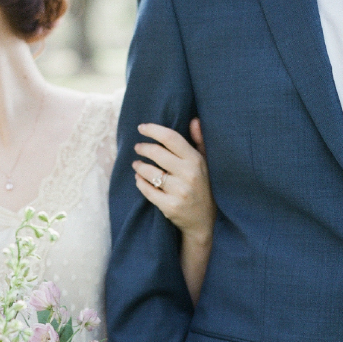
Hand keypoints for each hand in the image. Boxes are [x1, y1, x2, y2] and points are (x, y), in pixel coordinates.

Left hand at [132, 119, 214, 240]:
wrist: (204, 221)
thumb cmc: (203, 187)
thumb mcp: (205, 164)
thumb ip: (199, 141)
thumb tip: (194, 120)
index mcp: (196, 160)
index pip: (171, 138)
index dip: (153, 130)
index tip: (141, 127)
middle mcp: (189, 174)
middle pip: (157, 153)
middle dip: (143, 148)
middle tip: (138, 147)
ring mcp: (179, 191)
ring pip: (150, 172)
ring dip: (139, 166)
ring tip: (136, 164)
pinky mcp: (170, 206)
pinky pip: (148, 190)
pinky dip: (140, 182)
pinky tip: (139, 178)